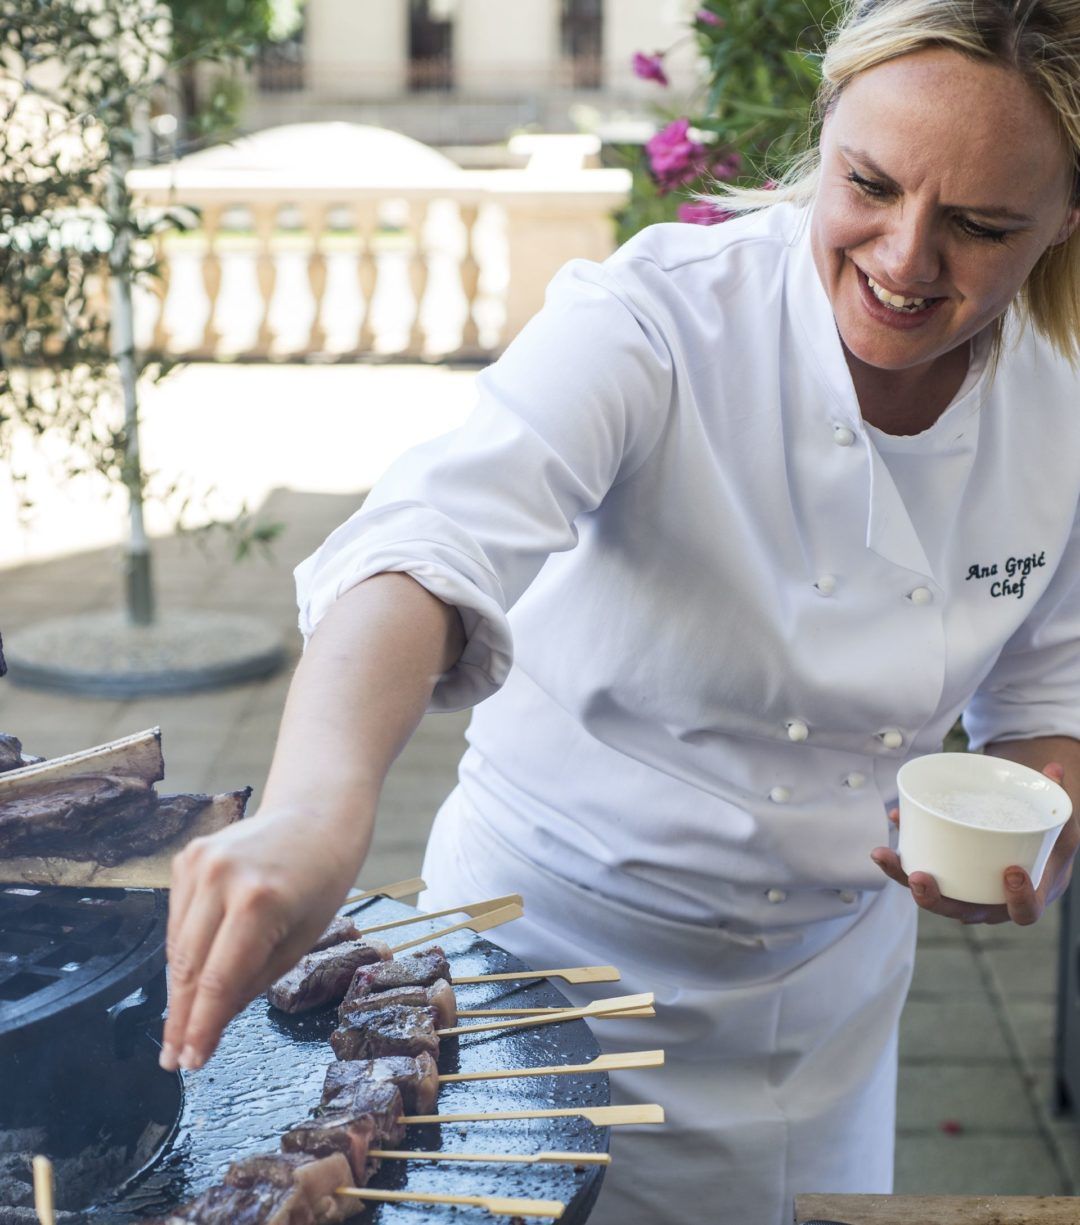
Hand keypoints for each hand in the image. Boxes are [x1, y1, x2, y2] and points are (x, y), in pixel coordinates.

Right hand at [160, 807, 366, 1071]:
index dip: (201, 1027)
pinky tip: (187, 979)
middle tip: (174, 1059)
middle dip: (181, 1018)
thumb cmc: (321, 880)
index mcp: (258, 901)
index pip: (218, 981)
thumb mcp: (300, 940)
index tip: (190, 1062)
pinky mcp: (187, 857)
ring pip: (176, 945)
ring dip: (177, 990)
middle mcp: (221, 878)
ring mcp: (199, 863)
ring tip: (178, 1030)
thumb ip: (252, 983)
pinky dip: (182, 950)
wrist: (316, 816)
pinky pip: (178, 918)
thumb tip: (211, 1026)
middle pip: (189, 966)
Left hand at [870, 762, 1079, 925]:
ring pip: (932, 895)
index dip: (1018, 899)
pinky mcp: (946, 876)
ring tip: (883, 854)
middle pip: (961, 910)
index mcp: (1028, 897)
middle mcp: (992, 902)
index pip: (1024, 911)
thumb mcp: (1060, 824)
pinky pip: (921, 870)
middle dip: (935, 898)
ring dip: (904, 877)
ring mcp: (966, 893)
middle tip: (920, 877)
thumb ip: (1058, 801)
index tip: (1012, 871)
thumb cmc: (1049, 844)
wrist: (1033, 853)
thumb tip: (1055, 769)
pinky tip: (894, 822)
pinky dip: (902, 851)